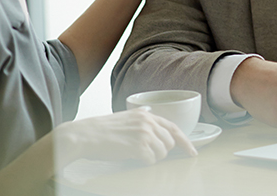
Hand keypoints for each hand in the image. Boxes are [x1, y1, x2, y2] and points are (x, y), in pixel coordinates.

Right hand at [54, 108, 196, 165]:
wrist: (83, 135)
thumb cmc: (101, 130)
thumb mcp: (126, 118)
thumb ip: (142, 119)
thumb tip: (155, 125)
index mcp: (146, 114)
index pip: (174, 127)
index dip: (185, 141)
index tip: (192, 151)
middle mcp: (148, 122)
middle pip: (170, 142)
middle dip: (161, 151)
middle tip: (145, 152)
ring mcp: (144, 133)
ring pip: (162, 152)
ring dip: (151, 157)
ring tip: (134, 152)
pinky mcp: (138, 146)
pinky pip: (151, 160)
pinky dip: (143, 161)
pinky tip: (130, 155)